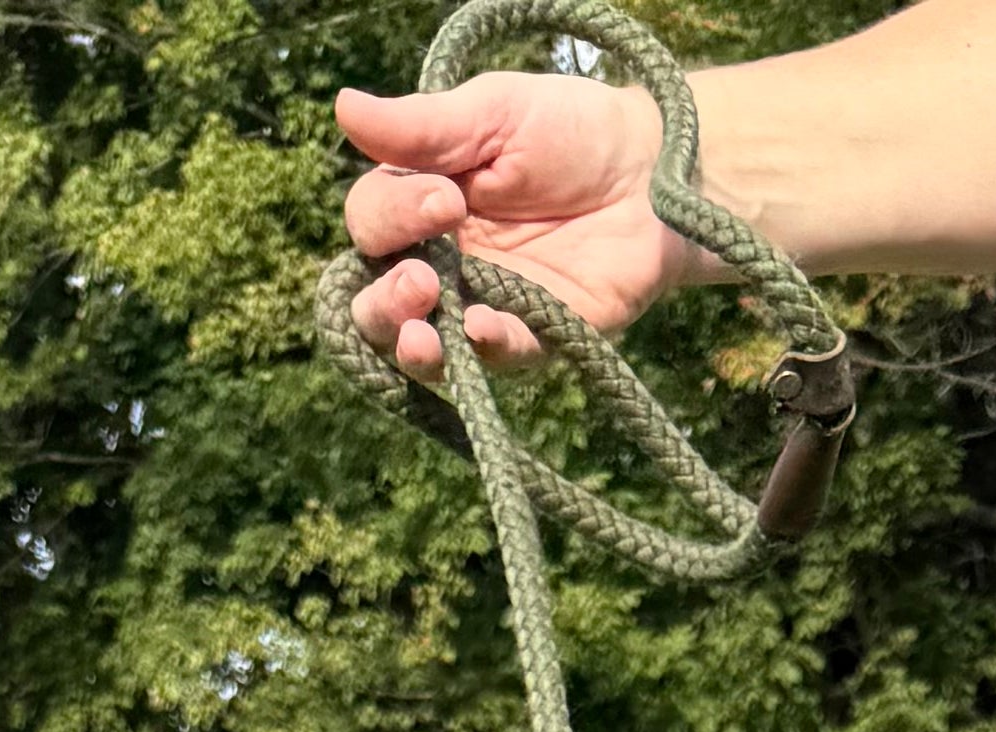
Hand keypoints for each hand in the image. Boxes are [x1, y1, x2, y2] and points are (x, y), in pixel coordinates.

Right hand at [337, 71, 687, 371]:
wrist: (652, 170)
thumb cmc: (568, 131)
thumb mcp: (493, 112)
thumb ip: (423, 127)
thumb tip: (343, 107)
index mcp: (418, 207)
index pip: (370, 226)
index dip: (391, 217)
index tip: (446, 196)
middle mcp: (438, 265)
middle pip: (375, 304)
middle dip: (384, 300)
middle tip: (420, 280)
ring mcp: (482, 308)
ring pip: (423, 349)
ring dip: (414, 343)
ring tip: (424, 327)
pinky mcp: (534, 339)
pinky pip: (498, 360)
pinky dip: (486, 350)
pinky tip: (483, 331)